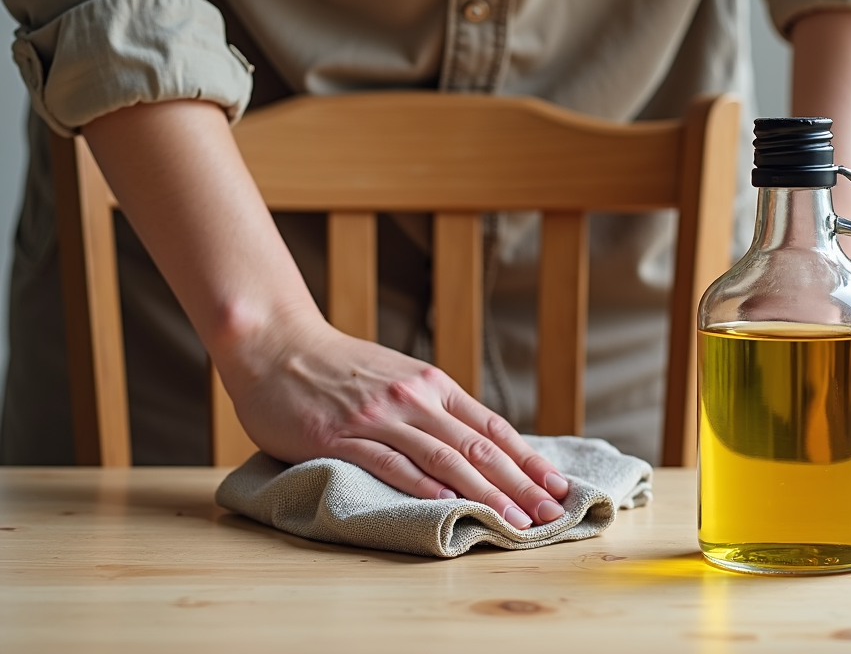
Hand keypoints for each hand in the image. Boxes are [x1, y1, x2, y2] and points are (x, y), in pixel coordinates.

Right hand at [220, 308, 568, 528]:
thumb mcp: (398, 376)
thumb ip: (432, 406)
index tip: (557, 486)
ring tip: (512, 522)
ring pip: (444, 460)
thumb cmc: (339, 366)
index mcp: (432, 384)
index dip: (528, 459)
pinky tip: (446, 507)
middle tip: (548, 516)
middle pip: (477, 447)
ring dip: (483, 494)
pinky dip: (421, 486)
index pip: (492, 426)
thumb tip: (475, 443)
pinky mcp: (341, 436)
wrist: (277, 344)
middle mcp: (414, 397)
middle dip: (519, 485)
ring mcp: (378, 416)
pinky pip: (389, 464)